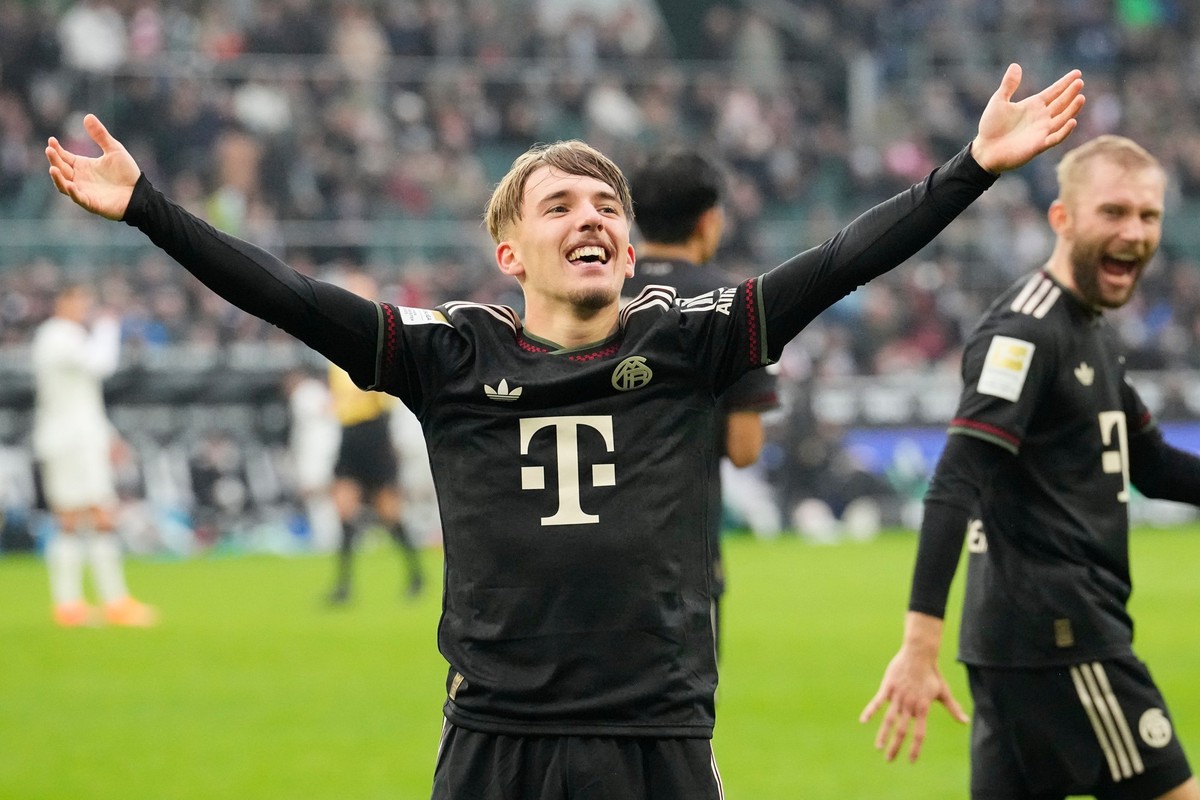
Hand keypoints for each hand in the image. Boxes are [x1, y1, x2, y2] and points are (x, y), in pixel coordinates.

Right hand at [46, 114, 140, 220]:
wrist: (140, 192)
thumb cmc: (127, 172)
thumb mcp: (114, 149)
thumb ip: (100, 135)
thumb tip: (87, 116)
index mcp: (82, 166)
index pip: (64, 157)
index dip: (56, 149)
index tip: (51, 140)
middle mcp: (80, 178)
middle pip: (61, 169)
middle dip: (54, 160)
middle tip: (50, 150)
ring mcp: (84, 191)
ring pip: (64, 186)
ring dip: (57, 178)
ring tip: (53, 168)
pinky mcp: (92, 203)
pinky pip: (79, 199)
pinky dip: (73, 193)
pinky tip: (70, 185)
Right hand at [859, 645, 968, 762]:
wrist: (920, 654)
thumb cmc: (932, 673)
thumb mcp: (943, 692)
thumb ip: (953, 708)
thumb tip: (965, 721)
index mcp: (923, 708)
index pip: (919, 733)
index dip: (915, 748)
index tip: (911, 760)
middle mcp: (910, 705)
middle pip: (902, 730)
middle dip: (895, 747)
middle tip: (889, 760)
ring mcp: (898, 696)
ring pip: (889, 719)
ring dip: (883, 735)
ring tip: (878, 747)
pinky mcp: (889, 687)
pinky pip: (878, 702)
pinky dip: (870, 711)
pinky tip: (863, 721)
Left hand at [970, 63, 1085, 173]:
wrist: (985, 150)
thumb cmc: (991, 127)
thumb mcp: (999, 101)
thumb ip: (1008, 85)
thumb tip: (1015, 65)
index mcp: (1033, 105)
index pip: (1054, 92)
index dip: (1065, 83)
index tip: (1077, 73)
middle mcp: (1041, 117)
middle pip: (1061, 103)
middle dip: (1071, 92)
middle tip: (1079, 82)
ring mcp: (1042, 131)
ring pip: (1062, 118)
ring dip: (1072, 109)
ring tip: (1080, 97)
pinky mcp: (1039, 145)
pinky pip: (1055, 138)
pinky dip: (1064, 131)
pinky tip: (1072, 121)